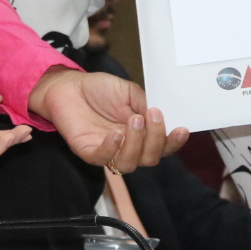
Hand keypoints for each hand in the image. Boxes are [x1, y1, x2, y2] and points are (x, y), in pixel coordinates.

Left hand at [29, 68, 187, 171]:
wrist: (69, 85)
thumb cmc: (99, 89)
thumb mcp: (129, 91)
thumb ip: (145, 103)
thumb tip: (162, 114)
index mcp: (141, 134)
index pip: (162, 147)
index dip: (173, 142)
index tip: (181, 129)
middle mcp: (127, 146)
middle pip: (150, 158)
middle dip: (155, 139)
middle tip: (152, 115)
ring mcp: (108, 151)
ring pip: (129, 164)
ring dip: (136, 144)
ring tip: (134, 119)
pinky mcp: (88, 152)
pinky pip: (103, 160)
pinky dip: (112, 149)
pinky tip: (115, 134)